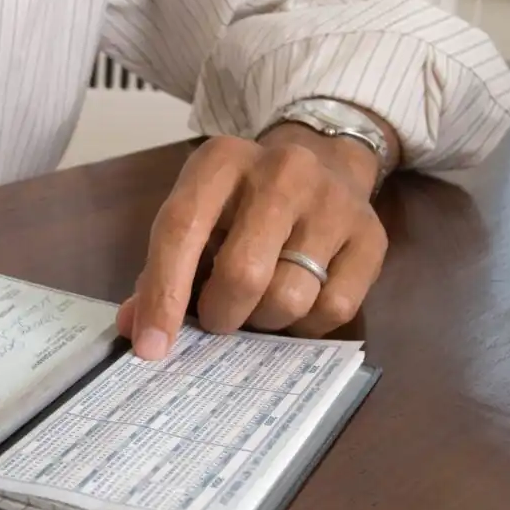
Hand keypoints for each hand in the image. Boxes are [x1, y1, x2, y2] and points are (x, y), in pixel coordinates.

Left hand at [117, 126, 390, 358]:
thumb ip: (160, 272)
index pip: (182, 231)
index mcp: (220, 162)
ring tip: (259, 301)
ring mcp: (333, 201)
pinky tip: (298, 300)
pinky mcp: (371, 236)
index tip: (152, 346)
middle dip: (221, 314)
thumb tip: (137, 331)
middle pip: (242, 273)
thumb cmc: (241, 205)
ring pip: (289, 298)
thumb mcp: (195, 219)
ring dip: (264, 320)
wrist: (326, 162)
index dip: (163, 295)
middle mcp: (281, 171)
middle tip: (218, 317)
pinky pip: (332, 310)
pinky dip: (306, 324)